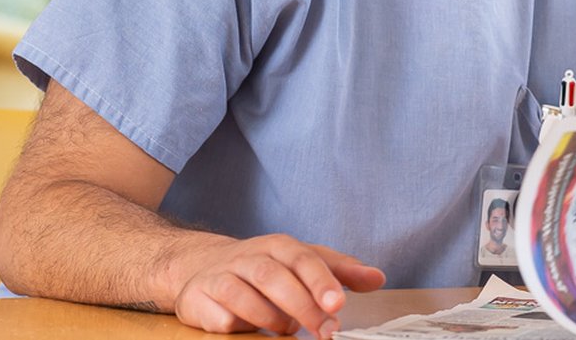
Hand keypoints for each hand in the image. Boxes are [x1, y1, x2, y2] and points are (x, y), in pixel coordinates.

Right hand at [168, 233, 386, 335]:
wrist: (203, 267)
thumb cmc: (266, 268)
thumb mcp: (305, 263)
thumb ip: (341, 271)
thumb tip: (378, 278)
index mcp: (279, 246)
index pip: (303, 259)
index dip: (321, 282)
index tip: (338, 304)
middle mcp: (249, 257)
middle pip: (274, 277)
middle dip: (302, 306)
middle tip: (325, 330)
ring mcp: (221, 277)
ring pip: (244, 296)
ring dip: (270, 318)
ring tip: (287, 330)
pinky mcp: (198, 299)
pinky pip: (220, 317)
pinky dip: (238, 326)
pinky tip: (249, 330)